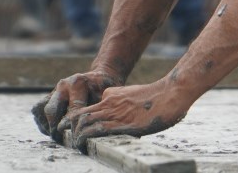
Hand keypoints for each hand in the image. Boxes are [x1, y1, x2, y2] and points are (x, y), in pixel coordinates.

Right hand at [32, 69, 121, 143]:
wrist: (99, 76)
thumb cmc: (104, 88)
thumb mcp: (105, 95)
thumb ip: (97, 109)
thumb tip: (91, 128)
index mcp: (77, 83)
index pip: (73, 110)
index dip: (75, 127)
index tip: (78, 139)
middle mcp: (63, 85)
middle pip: (51, 110)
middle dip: (55, 128)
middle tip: (62, 141)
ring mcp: (55, 89)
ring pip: (41, 110)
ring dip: (46, 126)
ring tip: (56, 138)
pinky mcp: (50, 94)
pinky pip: (38, 109)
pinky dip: (43, 121)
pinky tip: (51, 131)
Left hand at [68, 79, 189, 152]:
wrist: (171, 92)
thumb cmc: (159, 97)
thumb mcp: (136, 98)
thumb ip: (126, 107)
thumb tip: (126, 121)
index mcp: (112, 95)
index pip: (88, 108)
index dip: (78, 120)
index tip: (75, 131)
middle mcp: (109, 102)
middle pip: (79, 114)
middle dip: (68, 127)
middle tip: (65, 139)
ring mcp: (114, 112)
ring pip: (83, 122)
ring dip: (74, 135)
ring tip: (73, 145)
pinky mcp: (122, 124)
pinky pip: (96, 130)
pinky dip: (84, 139)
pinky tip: (82, 146)